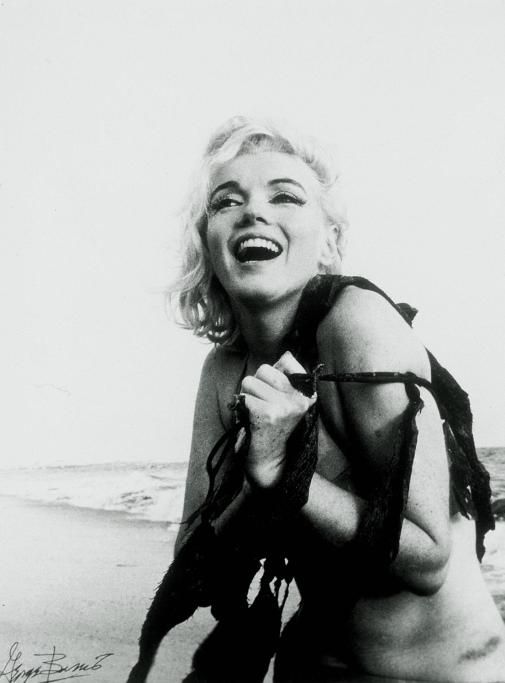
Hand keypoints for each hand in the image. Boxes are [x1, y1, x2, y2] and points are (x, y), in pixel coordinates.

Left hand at [240, 351, 315, 488]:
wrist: (271, 462)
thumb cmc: (275, 427)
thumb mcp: (287, 400)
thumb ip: (286, 376)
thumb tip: (287, 355)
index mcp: (307, 393)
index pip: (287, 359)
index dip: (273, 372)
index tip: (274, 390)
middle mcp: (300, 399)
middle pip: (264, 369)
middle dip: (256, 384)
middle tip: (262, 404)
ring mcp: (286, 406)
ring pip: (250, 382)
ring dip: (248, 397)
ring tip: (257, 413)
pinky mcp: (269, 415)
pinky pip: (244, 397)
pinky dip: (243, 408)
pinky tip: (252, 421)